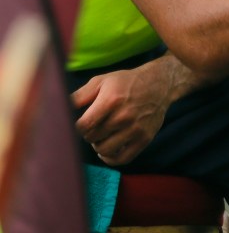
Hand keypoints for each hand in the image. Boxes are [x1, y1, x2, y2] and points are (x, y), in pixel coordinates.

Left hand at [70, 55, 199, 165]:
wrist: (159, 84)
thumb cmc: (126, 82)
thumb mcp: (101, 81)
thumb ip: (79, 95)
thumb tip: (58, 108)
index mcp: (111, 100)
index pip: (83, 127)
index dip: (77, 127)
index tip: (81, 123)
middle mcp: (124, 116)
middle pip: (92, 138)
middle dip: (89, 133)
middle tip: (94, 126)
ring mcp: (136, 129)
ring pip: (104, 150)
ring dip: (98, 145)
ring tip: (102, 136)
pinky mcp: (145, 139)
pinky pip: (122, 159)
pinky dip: (111, 158)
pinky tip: (109, 149)